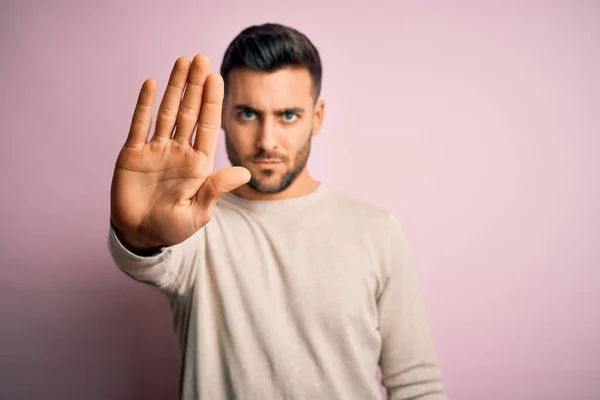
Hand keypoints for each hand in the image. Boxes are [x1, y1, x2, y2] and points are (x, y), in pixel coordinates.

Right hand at [110, 54, 249, 248]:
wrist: (140, 235)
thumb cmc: (172, 228)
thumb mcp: (197, 213)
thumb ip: (216, 189)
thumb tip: (245, 172)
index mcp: (198, 164)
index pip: (208, 126)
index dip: (212, 102)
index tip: (217, 77)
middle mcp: (179, 151)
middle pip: (189, 111)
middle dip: (196, 85)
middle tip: (201, 57)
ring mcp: (156, 149)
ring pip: (166, 111)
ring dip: (174, 87)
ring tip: (182, 61)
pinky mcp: (133, 153)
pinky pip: (139, 124)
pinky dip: (145, 104)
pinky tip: (151, 83)